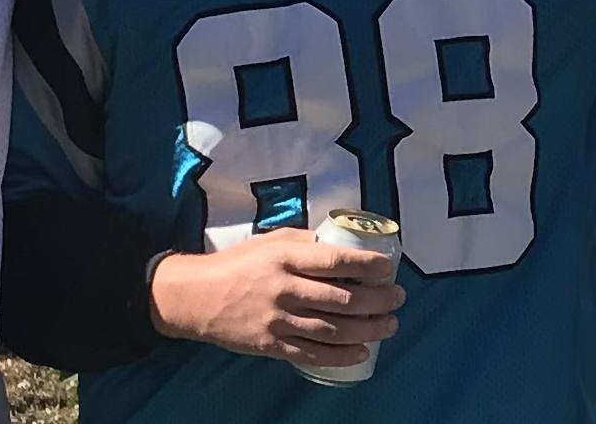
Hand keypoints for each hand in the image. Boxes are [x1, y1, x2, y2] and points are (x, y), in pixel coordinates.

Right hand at [147, 228, 404, 365]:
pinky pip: (316, 354)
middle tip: (397, 298)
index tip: (389, 268)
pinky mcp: (274, 345)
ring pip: (335, 329)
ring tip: (389, 324)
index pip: (334, 262)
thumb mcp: (269, 241)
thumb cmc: (237, 263)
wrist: (198, 296)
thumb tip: (340, 243)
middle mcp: (284, 288)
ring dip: (369, 329)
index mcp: (283, 257)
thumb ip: (303, 242)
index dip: (367, 266)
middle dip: (378, 300)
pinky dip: (343, 355)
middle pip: (342, 299)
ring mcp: (279, 320)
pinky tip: (362, 350)